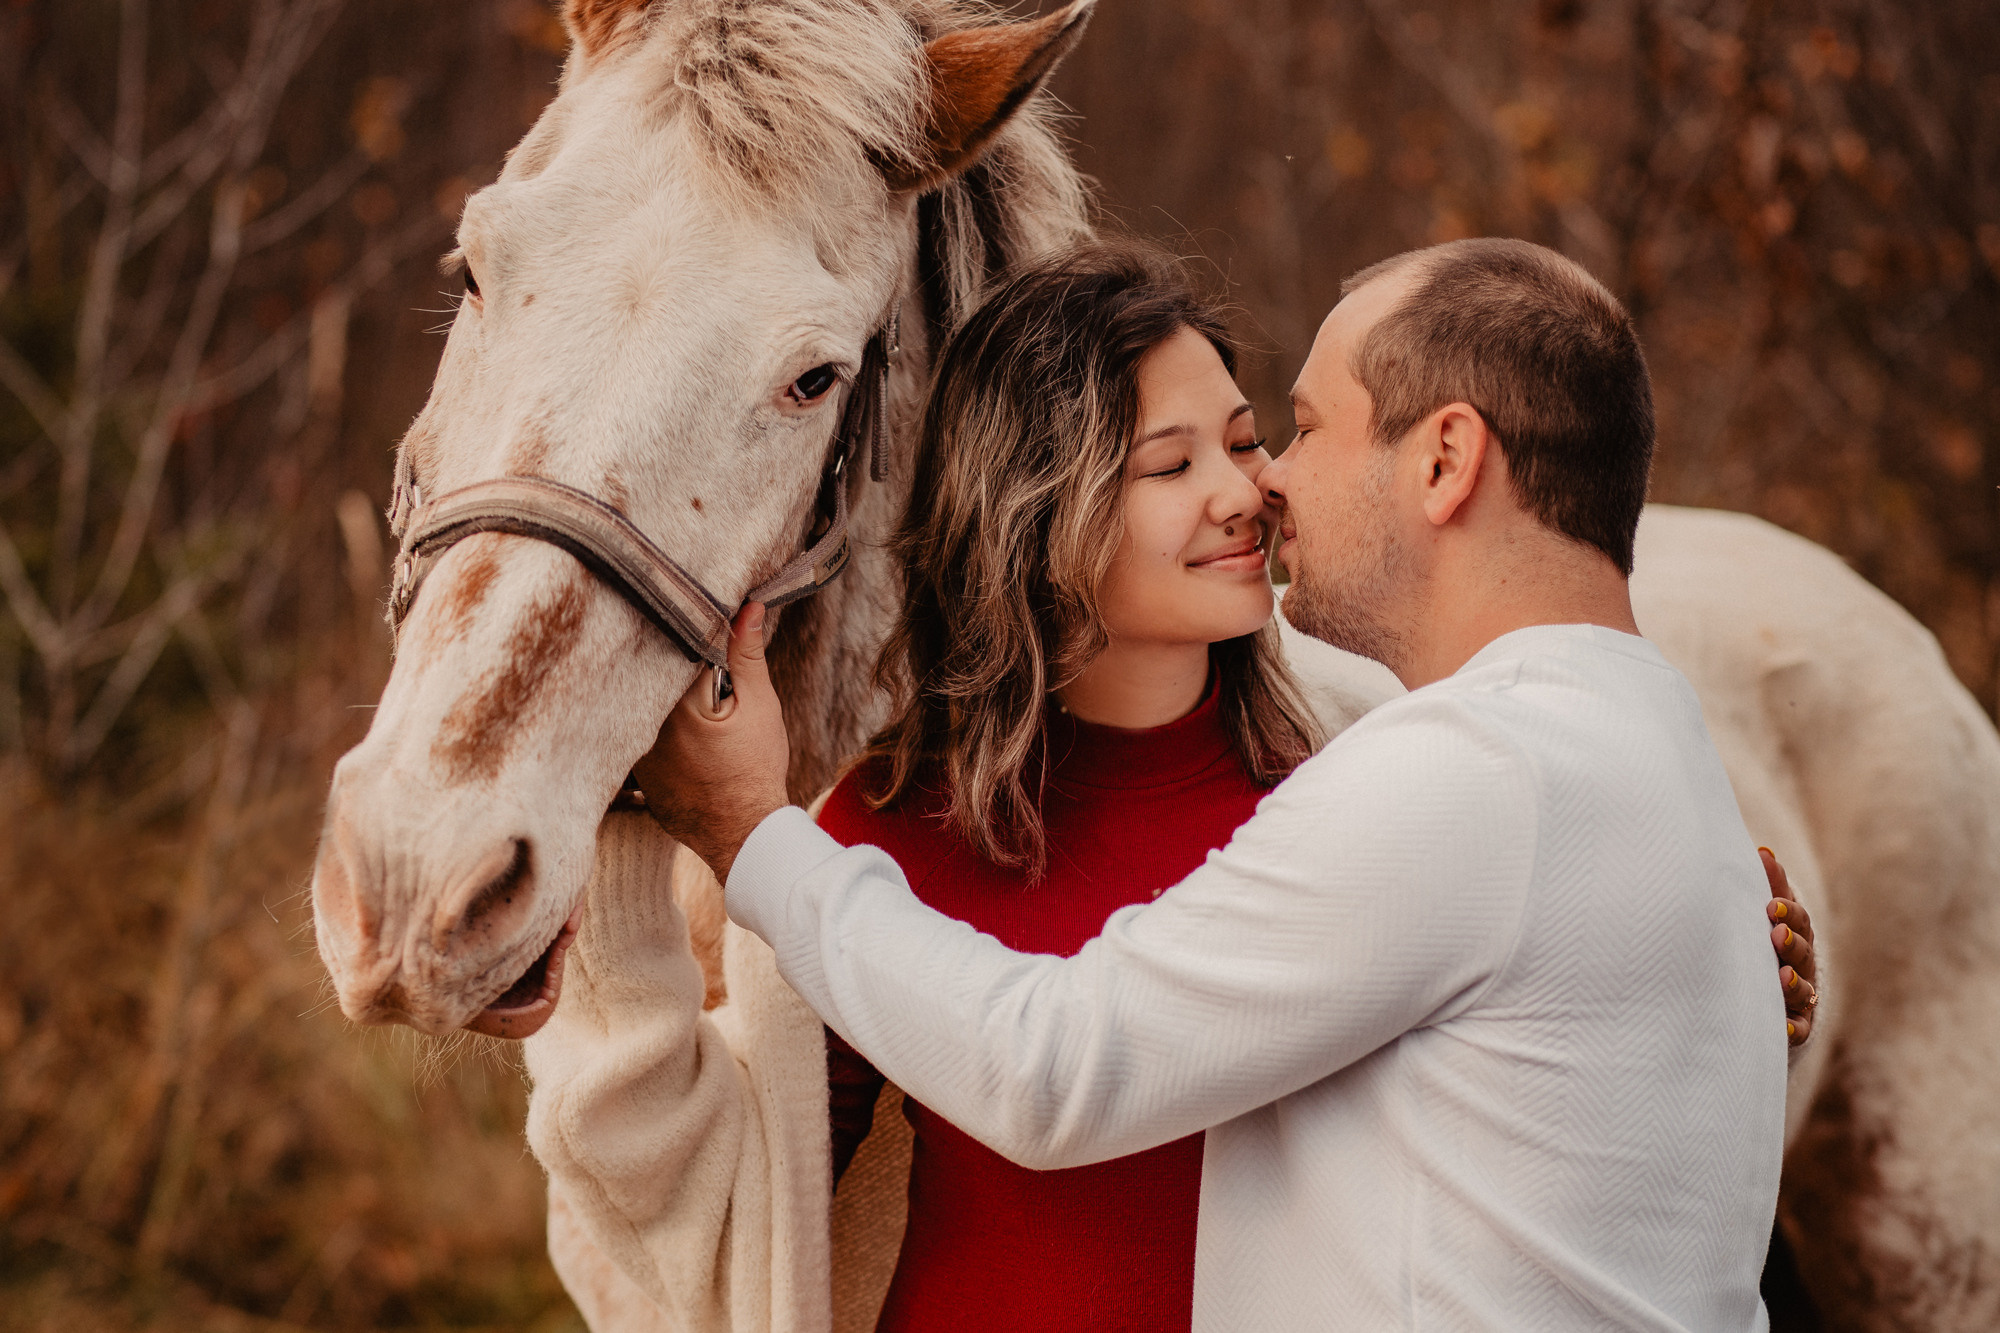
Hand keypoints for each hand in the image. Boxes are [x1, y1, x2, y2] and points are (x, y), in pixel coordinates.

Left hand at [631, 603, 792, 882]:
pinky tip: (676, 729)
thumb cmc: (755, 770)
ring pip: (640, 707)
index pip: (668, 649)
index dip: (680, 627)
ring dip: (656, 693)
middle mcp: (644, 726)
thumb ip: (747, 654)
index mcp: (674, 702)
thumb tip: (749, 607)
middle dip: (665, 658)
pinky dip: (654, 727)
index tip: (691, 609)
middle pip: (647, 676)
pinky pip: (639, 737)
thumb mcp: (760, 705)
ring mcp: (634, 753)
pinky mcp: (635, 773)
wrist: (743, 834)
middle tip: (686, 642)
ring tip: (680, 688)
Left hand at [1761, 847, 1818, 1046]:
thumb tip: (1763, 852)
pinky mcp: (1795, 1025)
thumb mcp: (1767, 913)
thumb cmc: (1761, 939)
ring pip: (1802, 991)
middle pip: (1802, 952)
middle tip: (1775, 934)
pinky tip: (1782, 1028)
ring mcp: (1799, 996)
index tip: (1770, 906)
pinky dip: (1792, 1029)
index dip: (1787, 912)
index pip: (1797, 919)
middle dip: (1791, 943)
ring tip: (1782, 977)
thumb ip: (1767, 885)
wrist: (1761, 991)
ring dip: (1793, 983)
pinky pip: (1797, 1030)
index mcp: (1793, 933)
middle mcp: (1800, 964)